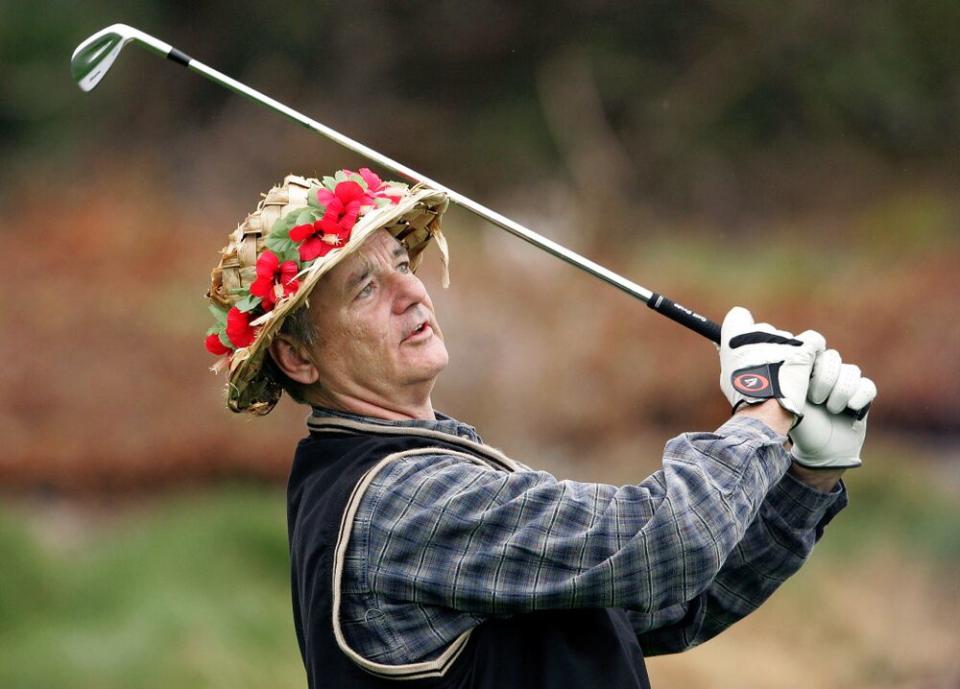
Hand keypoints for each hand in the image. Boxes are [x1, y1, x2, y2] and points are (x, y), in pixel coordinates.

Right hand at [719, 307, 825, 416]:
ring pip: (787, 339)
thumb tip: (737, 356)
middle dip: (769, 345)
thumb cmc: (744, 395)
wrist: (765, 408)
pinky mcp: (803, 346)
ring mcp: (782, 338)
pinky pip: (814, 340)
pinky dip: (814, 348)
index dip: (745, 327)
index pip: (738, 315)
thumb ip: (733, 359)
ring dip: (788, 353)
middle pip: (765, 330)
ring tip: (786, 376)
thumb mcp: (727, 376)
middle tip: (769, 367)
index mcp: (734, 336)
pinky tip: (811, 361)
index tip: (748, 340)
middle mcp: (757, 331)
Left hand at [791, 350, 876, 469]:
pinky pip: (867, 386)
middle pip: (833, 358)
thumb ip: (793, 378)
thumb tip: (796, 352)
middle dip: (824, 380)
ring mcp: (845, 383)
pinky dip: (858, 397)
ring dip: (840, 393)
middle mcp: (827, 373)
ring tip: (831, 410)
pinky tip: (850, 408)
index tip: (806, 381)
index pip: (814, 348)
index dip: (813, 361)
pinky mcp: (862, 396)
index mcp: (806, 370)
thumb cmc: (801, 425)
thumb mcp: (791, 401)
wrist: (820, 450)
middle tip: (815, 400)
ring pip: (851, 371)